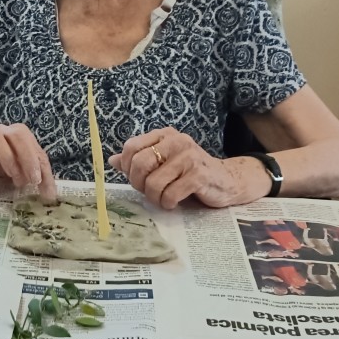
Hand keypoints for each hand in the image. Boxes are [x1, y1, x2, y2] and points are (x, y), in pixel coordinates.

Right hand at [0, 123, 56, 200]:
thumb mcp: (17, 173)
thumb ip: (32, 178)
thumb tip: (50, 195)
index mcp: (18, 137)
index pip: (36, 149)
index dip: (43, 168)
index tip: (45, 190)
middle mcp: (2, 132)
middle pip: (19, 134)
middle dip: (29, 158)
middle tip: (32, 180)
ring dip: (7, 155)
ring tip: (11, 174)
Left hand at [109, 127, 263, 209]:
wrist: (226, 181)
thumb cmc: (190, 173)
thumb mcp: (164, 163)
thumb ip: (139, 160)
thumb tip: (112, 161)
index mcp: (165, 135)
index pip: (131, 147)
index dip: (128, 168)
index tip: (138, 179)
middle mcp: (177, 141)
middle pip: (140, 164)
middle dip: (140, 184)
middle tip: (150, 191)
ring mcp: (189, 157)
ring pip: (153, 183)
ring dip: (155, 198)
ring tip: (164, 198)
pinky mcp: (198, 175)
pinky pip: (170, 195)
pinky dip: (168, 203)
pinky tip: (175, 201)